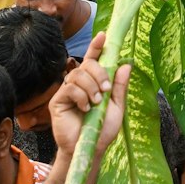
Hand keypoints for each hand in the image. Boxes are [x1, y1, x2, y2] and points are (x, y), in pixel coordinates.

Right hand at [50, 33, 129, 159]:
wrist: (89, 148)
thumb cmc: (102, 129)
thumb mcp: (116, 107)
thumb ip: (120, 87)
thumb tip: (126, 65)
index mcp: (93, 82)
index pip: (93, 60)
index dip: (97, 46)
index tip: (103, 35)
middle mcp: (79, 83)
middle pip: (87, 64)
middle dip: (99, 73)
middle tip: (105, 90)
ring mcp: (67, 91)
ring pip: (78, 74)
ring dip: (91, 87)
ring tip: (95, 103)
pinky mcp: (58, 101)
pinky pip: (69, 88)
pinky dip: (81, 96)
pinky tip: (85, 107)